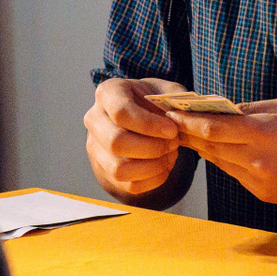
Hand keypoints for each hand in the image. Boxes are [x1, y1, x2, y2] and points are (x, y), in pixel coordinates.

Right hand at [84, 77, 188, 200]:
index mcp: (108, 93)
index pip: (120, 112)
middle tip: (174, 143)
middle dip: (153, 147)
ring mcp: (96, 147)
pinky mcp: (105, 170)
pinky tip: (164, 166)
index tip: (172, 130)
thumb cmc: (152, 101)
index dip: (149, 125)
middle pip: (116, 143)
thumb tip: (181, 118)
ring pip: (119, 169)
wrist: (139, 115)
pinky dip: (153, 180)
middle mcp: (95, 120)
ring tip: (170, 155)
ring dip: (153, 166)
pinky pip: (128, 185)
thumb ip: (175, 98)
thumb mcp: (165, 90)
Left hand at [167, 99, 276, 209]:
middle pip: (210, 147)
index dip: (188, 121)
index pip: (213, 128)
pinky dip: (228, 162)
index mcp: (264, 133)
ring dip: (206, 149)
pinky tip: (223, 151)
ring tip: (191, 135)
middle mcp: (257, 160)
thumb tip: (225, 110)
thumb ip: (254, 109)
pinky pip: (237, 175)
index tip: (172, 113)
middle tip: (171, 123)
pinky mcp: (264, 195)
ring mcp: (259, 181)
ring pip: (221, 162)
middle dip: (190, 134)